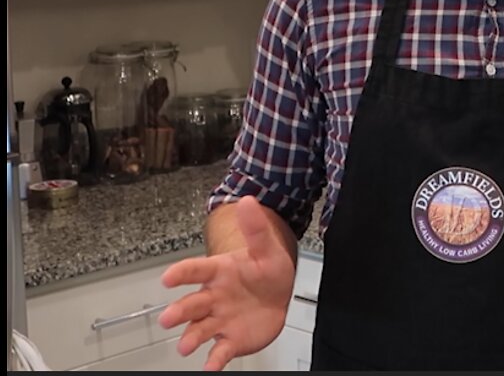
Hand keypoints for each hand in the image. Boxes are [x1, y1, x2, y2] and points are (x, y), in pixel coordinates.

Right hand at [157, 197, 294, 369]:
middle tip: (168, 318)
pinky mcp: (229, 339)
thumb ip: (255, 228)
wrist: (279, 295)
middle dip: (178, 311)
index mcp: (218, 272)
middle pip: (190, 304)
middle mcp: (212, 297)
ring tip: (185, 346)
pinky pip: (219, 352)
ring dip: (190, 337)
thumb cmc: (266, 271)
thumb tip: (248, 201)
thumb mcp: (266, 248)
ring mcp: (219, 320)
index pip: (195, 270)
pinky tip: (209, 366)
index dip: (181, 273)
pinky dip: (213, 361)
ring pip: (198, 329)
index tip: (168, 277)